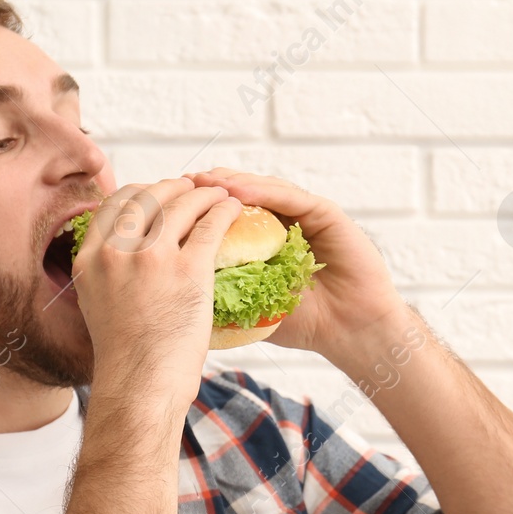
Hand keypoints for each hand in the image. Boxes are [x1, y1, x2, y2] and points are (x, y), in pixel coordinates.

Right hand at [72, 178, 241, 408]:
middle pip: (148, 197)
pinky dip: (224, 211)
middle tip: (192, 187)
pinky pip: (210, 225)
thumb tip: (125, 257)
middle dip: (173, 186)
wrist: (140, 386)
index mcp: (89, 259)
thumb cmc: (127, 358)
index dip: (140, 191)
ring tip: (219, 194)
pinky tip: (232, 209)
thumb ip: (108, 274)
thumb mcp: (99, 305)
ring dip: (204, 193)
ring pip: (181, 204)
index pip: (113, 204)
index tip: (157, 193)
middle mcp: (116, 252)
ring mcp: (152, 258)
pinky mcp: (188, 269)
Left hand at [183, 168, 407, 363]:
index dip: (193, 210)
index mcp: (262, 243)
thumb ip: (219, 297)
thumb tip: (169, 299)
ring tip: (202, 180)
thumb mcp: (249, 310)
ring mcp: (303, 215)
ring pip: (261, 189)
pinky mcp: (325, 213)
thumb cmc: (304, 326)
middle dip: (206, 190)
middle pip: (239, 195)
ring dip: (230, 182)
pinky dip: (263, 191)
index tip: (162, 208)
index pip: (223, 217)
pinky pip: (290, 197)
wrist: (351, 333)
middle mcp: (281, 223)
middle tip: (177, 185)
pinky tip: (238, 190)